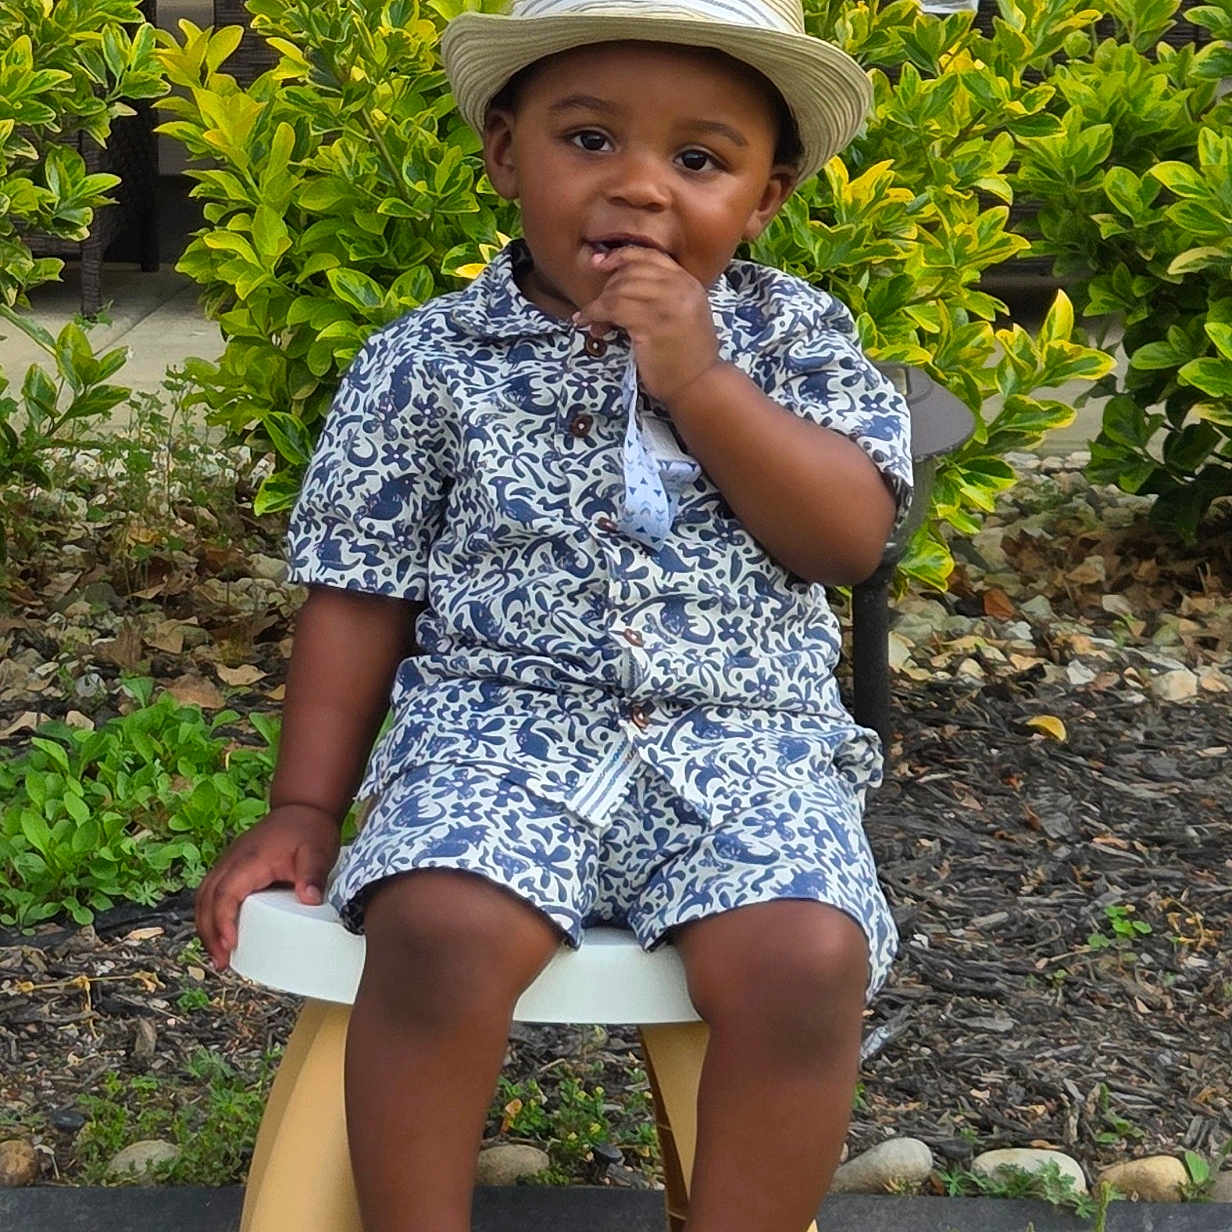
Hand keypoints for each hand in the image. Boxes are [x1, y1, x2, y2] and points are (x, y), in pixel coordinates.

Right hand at [194, 804, 340, 970]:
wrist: (304, 807)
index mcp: (249, 859)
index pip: (225, 893)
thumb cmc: (310, 829)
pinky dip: (211, 915)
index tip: (229, 944)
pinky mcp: (234, 868)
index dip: (223, 921)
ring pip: (204, 897)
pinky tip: (221, 934)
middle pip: (206, 899)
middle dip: (208, 933)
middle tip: (221, 962)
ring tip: (219, 955)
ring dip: (205, 926)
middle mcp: (232, 861)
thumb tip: (309, 899)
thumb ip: (313, 874)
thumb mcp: (318, 851)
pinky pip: (213, 893)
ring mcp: (230, 863)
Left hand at [572, 246, 721, 404]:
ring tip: (591, 319)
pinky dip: (593, 314)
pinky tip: (586, 322)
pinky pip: (613, 309)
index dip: (621, 256)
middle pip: (632, 271)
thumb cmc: (686, 356)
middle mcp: (680, 289)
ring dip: (598, 303)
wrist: (698, 385)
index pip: (651, 256)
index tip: (599, 262)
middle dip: (607, 286)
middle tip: (598, 306)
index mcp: (688, 283)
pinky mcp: (651, 324)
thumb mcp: (683, 315)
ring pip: (619, 290)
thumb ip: (662, 296)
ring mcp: (667, 306)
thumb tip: (620, 285)